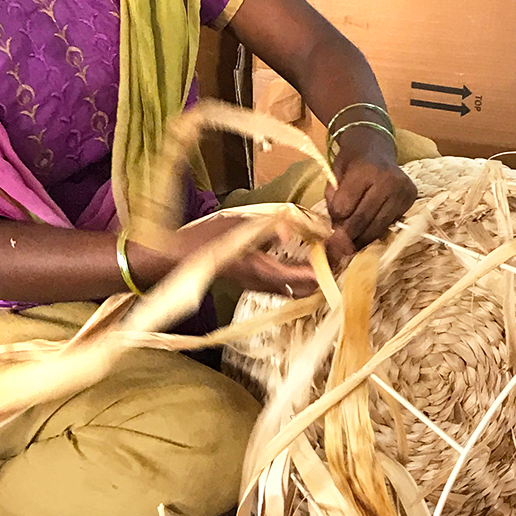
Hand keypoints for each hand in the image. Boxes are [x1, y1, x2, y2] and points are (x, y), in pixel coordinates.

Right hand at [130, 213, 320, 299]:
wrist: (176, 257)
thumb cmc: (204, 238)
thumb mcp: (238, 225)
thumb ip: (266, 227)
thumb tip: (289, 230)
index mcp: (262, 270)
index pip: (304, 276)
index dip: (325, 267)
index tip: (338, 253)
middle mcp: (262, 283)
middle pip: (304, 289)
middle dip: (323, 275)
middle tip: (334, 254)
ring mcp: (256, 286)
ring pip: (294, 289)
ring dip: (310, 277)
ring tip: (320, 256)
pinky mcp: (251, 283)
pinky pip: (282, 285)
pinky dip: (296, 276)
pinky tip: (297, 258)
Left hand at [325, 140, 415, 266]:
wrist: (376, 149)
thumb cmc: (352, 163)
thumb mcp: (335, 174)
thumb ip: (333, 200)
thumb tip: (338, 229)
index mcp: (364, 170)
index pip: (345, 206)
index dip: (335, 218)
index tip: (331, 226)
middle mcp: (387, 180)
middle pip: (362, 219)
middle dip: (347, 237)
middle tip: (338, 250)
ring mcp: (402, 190)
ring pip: (378, 226)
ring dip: (362, 240)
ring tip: (351, 247)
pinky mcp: (410, 199)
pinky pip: (390, 223)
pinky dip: (376, 231)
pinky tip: (367, 233)